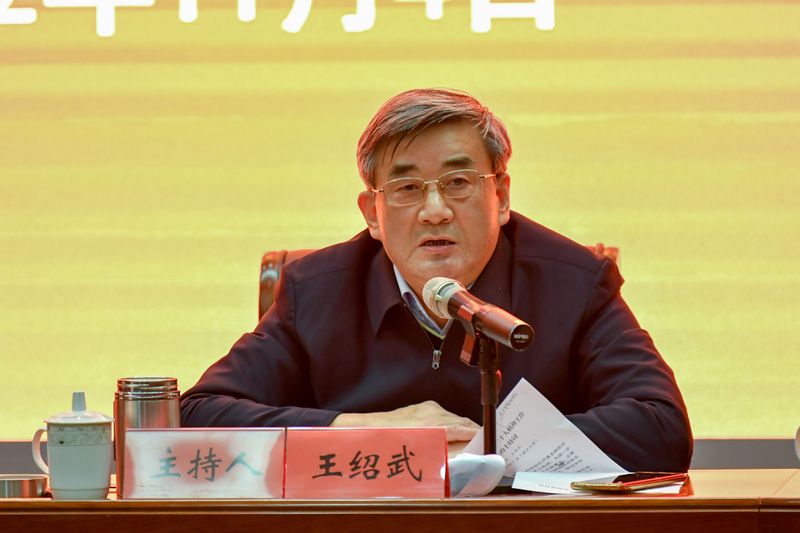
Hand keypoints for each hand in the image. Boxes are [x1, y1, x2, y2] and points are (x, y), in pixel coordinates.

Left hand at [331, 400, 479, 441]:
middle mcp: (433, 411)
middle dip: (472, 438)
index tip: (489, 450)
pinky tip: (445, 442)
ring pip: (453, 421)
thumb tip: (469, 456)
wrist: (363, 431)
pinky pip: (442, 418)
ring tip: (464, 450)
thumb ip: (448, 455)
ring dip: (460, 434)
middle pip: (464, 424)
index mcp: (437, 422)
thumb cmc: (389, 445)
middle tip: (480, 453)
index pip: (470, 429)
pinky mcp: (420, 408)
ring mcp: (426, 408)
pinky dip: (448, 429)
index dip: (482, 440)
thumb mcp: (423, 455)